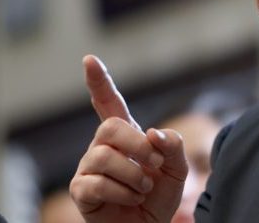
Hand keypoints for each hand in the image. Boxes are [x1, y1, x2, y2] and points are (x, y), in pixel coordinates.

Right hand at [70, 55, 187, 222]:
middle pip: (110, 128)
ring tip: (143, 187)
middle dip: (138, 145)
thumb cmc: (159, 195)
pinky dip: (123, 193)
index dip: (99, 82)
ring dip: (134, 175)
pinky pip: (97, 185)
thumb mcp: (177, 168)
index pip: (108, 103)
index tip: (90, 60)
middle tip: (155, 165)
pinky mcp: (81, 190)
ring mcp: (89, 167)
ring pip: (105, 157)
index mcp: (126, 134)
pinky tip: (131, 198)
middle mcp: (102, 146)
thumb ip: (174, 146)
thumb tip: (155, 133)